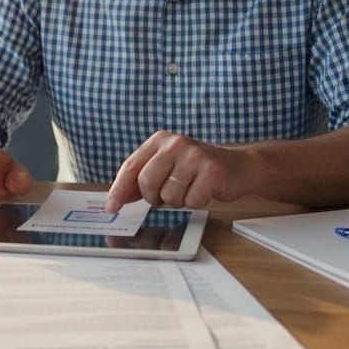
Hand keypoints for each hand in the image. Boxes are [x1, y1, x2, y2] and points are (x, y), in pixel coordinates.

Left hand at [104, 130, 250, 211]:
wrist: (237, 166)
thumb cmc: (197, 170)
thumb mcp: (166, 167)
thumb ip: (142, 180)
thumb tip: (118, 198)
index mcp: (160, 140)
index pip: (131, 166)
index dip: (119, 189)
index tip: (111, 207)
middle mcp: (176, 143)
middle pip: (147, 182)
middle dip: (154, 197)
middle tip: (166, 195)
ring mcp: (194, 155)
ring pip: (169, 195)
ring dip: (178, 201)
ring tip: (190, 188)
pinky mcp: (211, 171)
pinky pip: (191, 201)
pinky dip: (195, 202)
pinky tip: (204, 190)